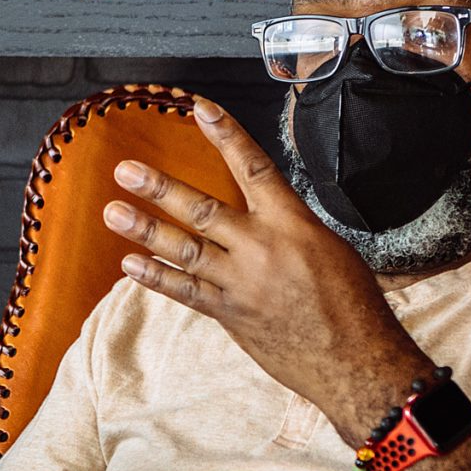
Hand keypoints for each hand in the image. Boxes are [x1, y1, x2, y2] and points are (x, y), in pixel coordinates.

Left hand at [104, 97, 422, 446]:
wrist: (357, 362)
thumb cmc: (354, 304)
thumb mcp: (330, 248)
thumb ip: (290, 226)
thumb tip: (267, 211)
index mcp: (293, 222)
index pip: (253, 166)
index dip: (225, 134)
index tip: (199, 107)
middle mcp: (262, 247)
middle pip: (203, 209)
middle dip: (160, 188)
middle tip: (125, 170)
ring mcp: (242, 283)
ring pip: (185, 249)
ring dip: (145, 229)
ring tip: (112, 211)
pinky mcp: (231, 314)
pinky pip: (186, 292)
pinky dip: (157, 277)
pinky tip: (130, 264)